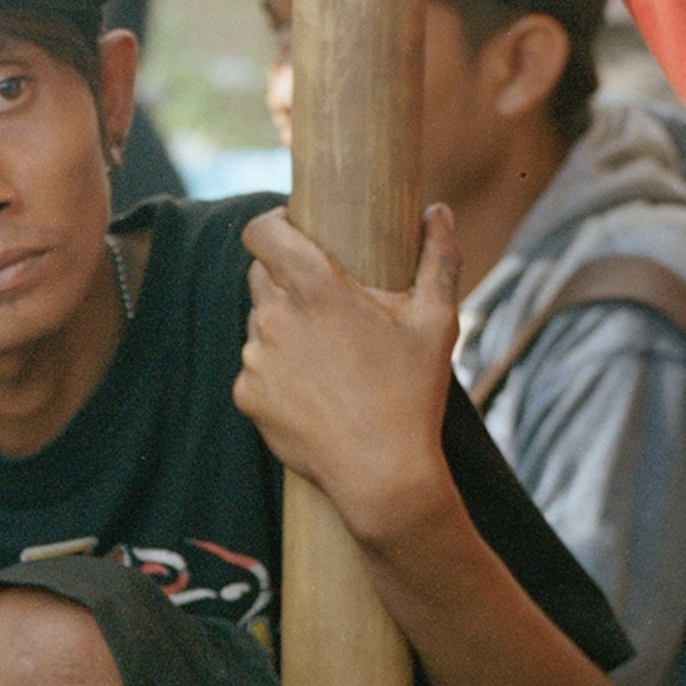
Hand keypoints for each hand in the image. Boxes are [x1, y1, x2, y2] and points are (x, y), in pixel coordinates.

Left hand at [236, 204, 463, 547]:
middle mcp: (274, 317)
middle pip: (262, 275)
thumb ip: (438, 258)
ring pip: (261, 324)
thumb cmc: (412, 393)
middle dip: (288, 279)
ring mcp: (255, 358)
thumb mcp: (436, 321)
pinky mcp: (246, 395)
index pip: (262, 232)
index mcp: (314, 288)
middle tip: (328, 302)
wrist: (382, 474)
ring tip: (330, 358)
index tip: (292, 229)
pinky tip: (315, 391)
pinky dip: (278, 372)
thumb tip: (439, 211)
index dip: (273, 224)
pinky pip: (257, 368)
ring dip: (285, 329)